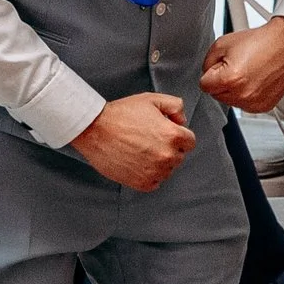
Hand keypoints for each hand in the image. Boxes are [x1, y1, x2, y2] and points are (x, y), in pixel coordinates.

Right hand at [71, 93, 195, 192]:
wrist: (94, 129)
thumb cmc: (120, 114)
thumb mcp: (151, 99)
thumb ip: (175, 106)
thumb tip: (181, 121)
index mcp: (173, 135)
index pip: (189, 142)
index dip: (177, 136)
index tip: (163, 134)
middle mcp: (167, 156)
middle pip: (178, 157)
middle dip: (167, 149)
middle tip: (147, 140)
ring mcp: (155, 171)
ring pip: (167, 170)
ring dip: (158, 163)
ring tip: (139, 151)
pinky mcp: (142, 183)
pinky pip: (154, 182)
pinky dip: (147, 175)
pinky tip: (136, 162)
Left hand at [200, 16, 283, 112]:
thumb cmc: (258, 42)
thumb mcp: (221, 44)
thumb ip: (206, 63)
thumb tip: (206, 75)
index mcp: (230, 79)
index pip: (204, 85)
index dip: (211, 73)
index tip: (222, 66)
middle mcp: (243, 94)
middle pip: (216, 95)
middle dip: (222, 82)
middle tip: (237, 66)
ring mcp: (255, 102)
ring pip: (231, 101)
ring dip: (235, 89)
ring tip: (248, 72)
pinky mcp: (265, 106)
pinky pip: (245, 104)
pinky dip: (247, 94)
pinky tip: (255, 80)